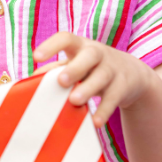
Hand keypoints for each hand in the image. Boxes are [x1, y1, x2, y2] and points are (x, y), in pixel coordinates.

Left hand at [33, 32, 155, 128]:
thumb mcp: (75, 64)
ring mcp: (112, 69)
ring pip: (102, 76)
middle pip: (90, 55)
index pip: (66, 39)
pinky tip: (95, 122)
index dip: (51, 46)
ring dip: (88, 88)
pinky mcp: (123, 86)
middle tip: (61, 80)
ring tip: (74, 101)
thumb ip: (53, 70)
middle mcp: (98, 54)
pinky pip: (113, 98)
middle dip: (75, 67)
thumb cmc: (90, 68)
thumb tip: (28, 82)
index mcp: (80, 46)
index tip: (36, 56)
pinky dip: (104, 110)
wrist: (132, 74)